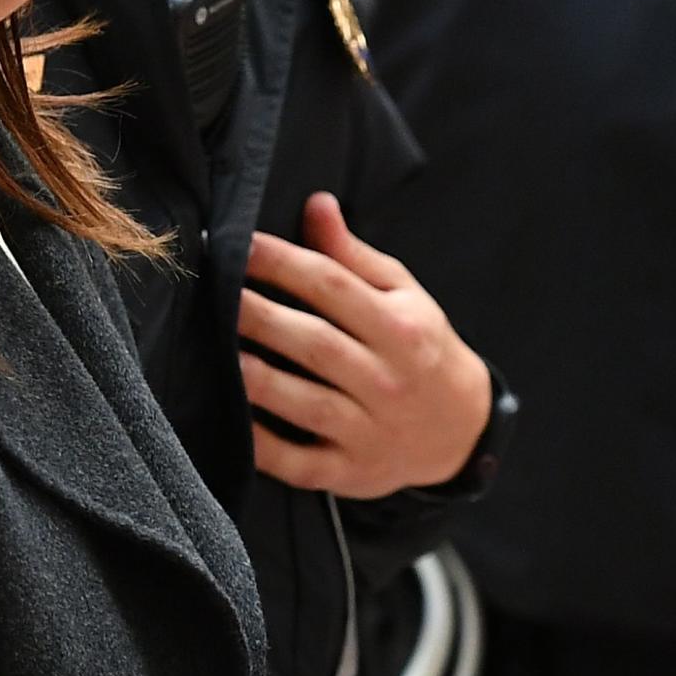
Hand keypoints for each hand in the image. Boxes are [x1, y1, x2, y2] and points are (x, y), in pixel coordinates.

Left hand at [239, 193, 490, 500]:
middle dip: (259, 316)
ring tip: (217, 351)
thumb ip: (353, 255)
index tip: (239, 243)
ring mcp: (369, 431)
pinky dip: (265, 448)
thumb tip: (316, 203)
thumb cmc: (420, 347)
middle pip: (315, 344)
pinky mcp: (351, 472)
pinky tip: (232, 420)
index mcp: (400, 329)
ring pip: (306, 404)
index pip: (333, 287)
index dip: (281, 262)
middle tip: (214, 292)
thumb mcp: (403, 295)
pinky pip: (301, 463)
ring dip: (258, 379)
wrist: (461, 430)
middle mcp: (387, 380)